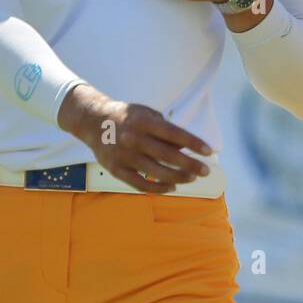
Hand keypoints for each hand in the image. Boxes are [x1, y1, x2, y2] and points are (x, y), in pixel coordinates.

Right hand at [57, 84, 213, 193]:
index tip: (208, 151)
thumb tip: (185, 146)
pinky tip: (171, 187)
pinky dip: (157, 188)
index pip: (173, 133)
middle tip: (206, 171)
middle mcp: (133, 138)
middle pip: (166, 155)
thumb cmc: (127, 117)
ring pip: (155, 172)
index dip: (192, 143)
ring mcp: (123, 155)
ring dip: (177, 177)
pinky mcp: (116, 169)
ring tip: (191, 178)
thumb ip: (165, 129)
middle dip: (189, 164)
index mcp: (142, 121)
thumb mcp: (147, 114)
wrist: (93, 122)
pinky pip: (139, 184)